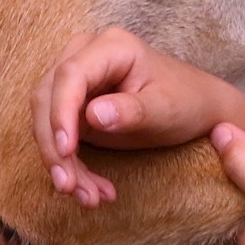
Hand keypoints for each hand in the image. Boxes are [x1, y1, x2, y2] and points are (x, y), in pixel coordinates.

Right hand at [32, 27, 244, 206]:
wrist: (197, 107)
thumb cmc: (186, 102)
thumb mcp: (166, 109)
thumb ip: (132, 111)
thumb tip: (93, 115)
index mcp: (111, 47)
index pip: (70, 75)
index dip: (61, 113)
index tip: (66, 150)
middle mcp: (85, 56)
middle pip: (48, 98)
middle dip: (55, 147)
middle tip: (69, 187)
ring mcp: (76, 80)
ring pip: (46, 120)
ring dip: (60, 162)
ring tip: (87, 197)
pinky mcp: (73, 105)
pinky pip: (57, 135)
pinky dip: (70, 165)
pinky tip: (91, 190)